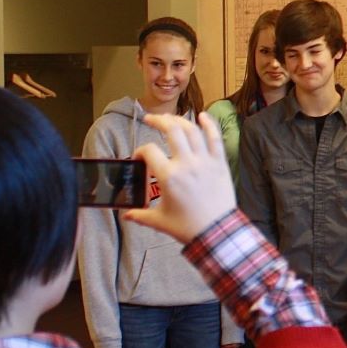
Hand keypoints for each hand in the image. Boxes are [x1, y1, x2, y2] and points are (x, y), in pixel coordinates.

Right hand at [121, 112, 236, 241]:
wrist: (217, 232)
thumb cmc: (188, 227)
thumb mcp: (160, 221)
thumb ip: (141, 215)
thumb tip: (126, 215)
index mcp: (169, 177)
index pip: (149, 151)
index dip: (140, 151)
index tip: (140, 157)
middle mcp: (187, 164)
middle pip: (172, 130)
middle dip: (158, 120)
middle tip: (150, 119)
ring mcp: (205, 161)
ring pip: (192, 131)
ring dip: (180, 120)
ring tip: (170, 118)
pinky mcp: (220, 163)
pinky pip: (216, 139)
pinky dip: (209, 125)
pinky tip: (203, 115)